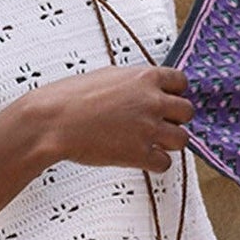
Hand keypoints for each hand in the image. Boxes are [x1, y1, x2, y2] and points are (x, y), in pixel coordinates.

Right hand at [25, 64, 194, 173]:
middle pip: (187, 112)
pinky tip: (141, 158)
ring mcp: (148, 128)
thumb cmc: (71, 97)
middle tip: (158, 124)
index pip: (181, 82)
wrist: (51, 122)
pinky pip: (166, 163)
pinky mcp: (140, 153)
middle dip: (175, 119)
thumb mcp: (107, 76)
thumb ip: (133, 83)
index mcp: (145, 77)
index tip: (166, 100)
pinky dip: (156, 163)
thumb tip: (146, 90)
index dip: (174, 93)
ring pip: (182, 139)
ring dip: (169, 142)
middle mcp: (152, 101)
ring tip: (151, 143)